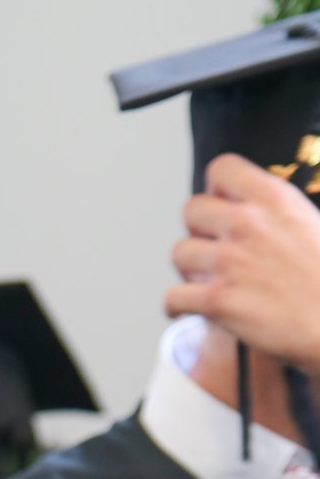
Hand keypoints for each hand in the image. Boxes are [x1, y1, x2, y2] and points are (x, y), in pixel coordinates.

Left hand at [165, 153, 319, 373]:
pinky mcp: (218, 300)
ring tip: (210, 281)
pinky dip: (177, 306)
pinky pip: (173, 297)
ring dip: (190, 269)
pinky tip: (190, 308)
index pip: (222, 169)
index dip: (218, 190)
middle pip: (191, 210)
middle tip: (216, 250)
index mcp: (275, 199)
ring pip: (179, 254)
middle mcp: (248, 224)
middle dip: (199, 231)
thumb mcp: (312, 225)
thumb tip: (250, 210)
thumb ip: (277, 213)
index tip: (225, 208)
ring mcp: (230, 262)